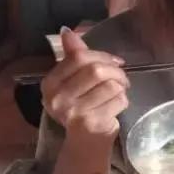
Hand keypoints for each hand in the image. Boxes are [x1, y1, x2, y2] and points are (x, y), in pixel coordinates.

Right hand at [41, 27, 128, 141]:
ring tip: (119, 92)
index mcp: (49, 84)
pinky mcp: (91, 124)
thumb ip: (73, 55)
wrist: (84, 143)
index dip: (102, 55)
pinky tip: (117, 106)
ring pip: (110, 86)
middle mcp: (57, 98)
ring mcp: (73, 113)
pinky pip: (118, 100)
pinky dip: (123, 100)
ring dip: (121, 87)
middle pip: (96, 70)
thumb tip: (67, 31)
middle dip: (116, 71)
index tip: (114, 61)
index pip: (79, 57)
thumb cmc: (81, 107)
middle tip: (122, 78)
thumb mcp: (73, 81)